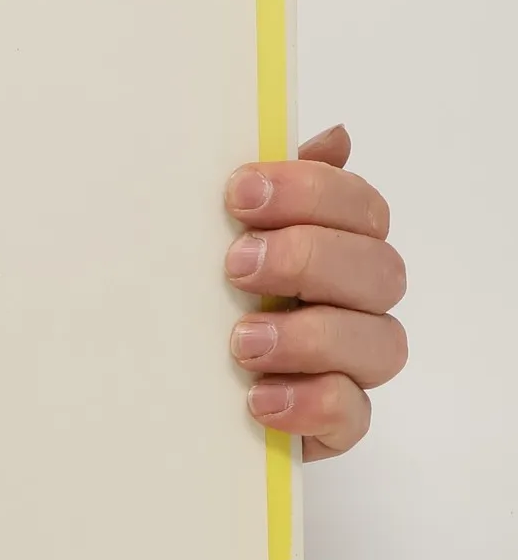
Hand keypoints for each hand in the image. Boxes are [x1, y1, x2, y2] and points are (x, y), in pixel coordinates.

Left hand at [225, 125, 406, 459]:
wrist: (177, 394)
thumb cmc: (207, 303)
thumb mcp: (218, 240)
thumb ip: (270, 194)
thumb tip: (333, 137)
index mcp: (336, 247)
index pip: (358, 207)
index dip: (310, 192)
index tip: (239, 193)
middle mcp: (355, 303)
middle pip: (378, 269)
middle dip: (308, 259)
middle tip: (236, 265)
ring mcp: (351, 365)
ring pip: (380, 343)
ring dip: (311, 335)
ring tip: (241, 341)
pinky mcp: (335, 423)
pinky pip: (353, 415)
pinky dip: (310, 403)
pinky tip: (258, 398)